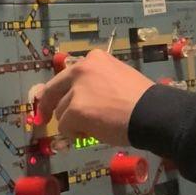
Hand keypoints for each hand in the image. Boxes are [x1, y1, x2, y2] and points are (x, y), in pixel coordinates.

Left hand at [35, 49, 154, 145]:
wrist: (152, 113)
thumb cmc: (141, 99)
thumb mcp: (117, 78)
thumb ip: (96, 83)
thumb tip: (76, 98)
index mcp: (93, 60)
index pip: (65, 76)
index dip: (56, 90)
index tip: (49, 100)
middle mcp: (81, 69)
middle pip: (54, 91)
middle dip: (48, 106)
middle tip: (43, 119)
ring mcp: (77, 90)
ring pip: (61, 112)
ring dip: (73, 123)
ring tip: (94, 127)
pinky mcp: (75, 110)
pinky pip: (65, 127)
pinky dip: (75, 134)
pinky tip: (93, 133)